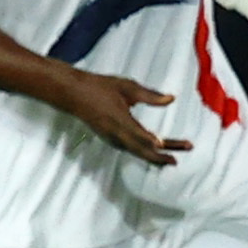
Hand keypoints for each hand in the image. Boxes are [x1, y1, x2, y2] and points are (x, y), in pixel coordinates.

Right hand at [57, 69, 191, 165]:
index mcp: (118, 118)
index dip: (148, 138)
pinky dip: (143, 154)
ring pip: (135, 152)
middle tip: (176, 161)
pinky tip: (155, 153)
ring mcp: (111, 137)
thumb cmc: (99, 87)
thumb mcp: (127, 87)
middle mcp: (114, 132)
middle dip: (158, 157)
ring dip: (154, 157)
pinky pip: (130, 149)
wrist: (72, 93)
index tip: (161, 144)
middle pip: (138, 150)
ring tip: (171, 159)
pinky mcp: (110, 138)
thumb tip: (171, 99)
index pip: (135, 131)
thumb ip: (150, 95)